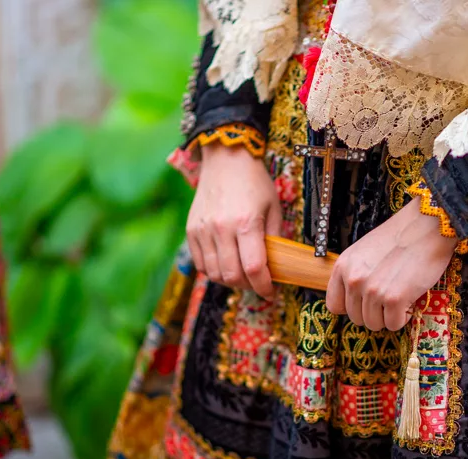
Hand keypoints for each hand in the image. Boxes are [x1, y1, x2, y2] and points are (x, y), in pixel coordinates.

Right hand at [186, 142, 281, 299]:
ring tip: (242, 274)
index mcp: (246, 223)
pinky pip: (200, 263)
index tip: (271, 291)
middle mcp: (221, 229)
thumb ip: (274, 239)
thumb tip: (276, 267)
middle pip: (232, 276)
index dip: (264, 286)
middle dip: (248, 286)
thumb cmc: (255, 182)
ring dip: (230, 280)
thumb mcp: (273, 208)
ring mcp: (203, 230)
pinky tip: (226, 264)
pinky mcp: (191, 230)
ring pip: (214, 274)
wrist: (226, 159)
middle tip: (257, 282)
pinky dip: (213, 271)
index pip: (254, 268)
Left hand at [326, 197, 456, 330]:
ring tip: (401, 294)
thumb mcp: (365, 251)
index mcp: (343, 266)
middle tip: (390, 295)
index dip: (353, 307)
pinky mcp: (394, 299)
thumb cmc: (401, 236)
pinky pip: (394, 324)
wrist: (428, 226)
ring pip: (374, 324)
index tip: (366, 303)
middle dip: (375, 311)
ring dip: (390, 315)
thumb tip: (355, 299)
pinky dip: (404, 316)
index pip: (334, 305)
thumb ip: (355, 273)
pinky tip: (410, 299)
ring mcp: (373, 291)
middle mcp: (353, 280)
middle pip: (356, 318)